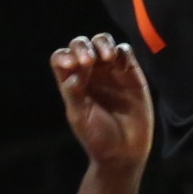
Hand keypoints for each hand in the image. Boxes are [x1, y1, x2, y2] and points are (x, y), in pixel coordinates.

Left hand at [50, 33, 152, 170]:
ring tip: (106, 57)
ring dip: (102, 44)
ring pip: (102, 42)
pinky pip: (125, 52)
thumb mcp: (80, 117)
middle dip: (82, 47)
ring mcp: (110, 71)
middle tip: (88, 61)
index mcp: (72, 82)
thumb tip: (73, 72)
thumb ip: (74, 93)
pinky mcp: (130, 73)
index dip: (65, 56)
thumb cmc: (98, 137)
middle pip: (81, 45)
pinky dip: (122, 52)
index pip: (62, 58)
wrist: (125, 152)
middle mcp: (89, 73)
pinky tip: (121, 66)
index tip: (72, 66)